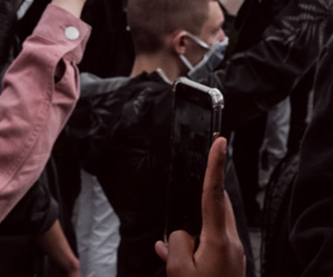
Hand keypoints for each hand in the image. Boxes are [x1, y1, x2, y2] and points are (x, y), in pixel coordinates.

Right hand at [155, 137, 245, 276]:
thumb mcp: (179, 269)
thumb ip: (176, 242)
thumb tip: (179, 234)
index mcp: (218, 239)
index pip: (214, 192)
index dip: (215, 164)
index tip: (218, 142)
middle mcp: (231, 244)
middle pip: (215, 208)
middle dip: (197, 204)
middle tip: (184, 214)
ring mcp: (233, 255)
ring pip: (210, 228)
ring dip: (192, 232)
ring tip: (173, 255)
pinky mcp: (231, 266)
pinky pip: (210, 246)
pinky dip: (194, 248)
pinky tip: (176, 260)